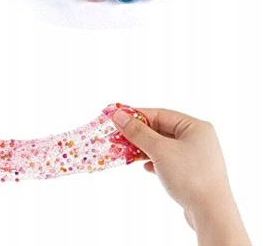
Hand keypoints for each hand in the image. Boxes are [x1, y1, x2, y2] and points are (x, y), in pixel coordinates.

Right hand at [113, 108, 250, 245]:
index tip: (117, 118)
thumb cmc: (190, 176)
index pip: (160, 114)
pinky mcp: (192, 173)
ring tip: (128, 153)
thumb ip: (138, 132)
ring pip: (163, 147)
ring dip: (144, 149)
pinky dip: (154, 161)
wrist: (212, 214)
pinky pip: (168, 161)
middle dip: (139, 135)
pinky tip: (146, 167)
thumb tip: (118, 115)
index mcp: (195, 127)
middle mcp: (198, 139)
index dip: (137, 116)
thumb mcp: (159, 150)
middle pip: (161, 130)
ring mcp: (196, 157)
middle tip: (118, 137)